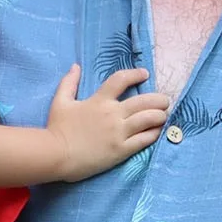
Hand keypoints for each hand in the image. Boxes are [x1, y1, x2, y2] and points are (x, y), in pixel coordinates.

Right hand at [46, 65, 169, 181]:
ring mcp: (119, 132)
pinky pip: (144, 140)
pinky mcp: (121, 150)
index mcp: (99, 100)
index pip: (121, 80)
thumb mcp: (60, 101)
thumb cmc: (57, 129)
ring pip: (148, 119)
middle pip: (144, 101)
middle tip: (165, 101)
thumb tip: (76, 66)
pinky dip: (154, 133)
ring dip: (160, 115)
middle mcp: (113, 114)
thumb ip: (69, 83)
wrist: (56, 154)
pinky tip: (157, 131)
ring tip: (164, 115)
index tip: (145, 74)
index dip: (135, 74)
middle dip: (159, 99)